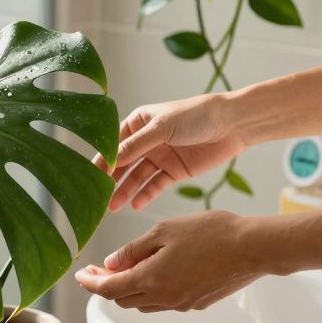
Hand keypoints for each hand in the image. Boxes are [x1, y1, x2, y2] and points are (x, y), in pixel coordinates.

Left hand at [74, 211, 269, 311]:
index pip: (108, 289)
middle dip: (106, 285)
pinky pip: (164, 301)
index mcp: (151, 279)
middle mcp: (164, 298)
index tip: (80, 275)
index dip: (90, 283)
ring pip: (143, 302)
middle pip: (123, 299)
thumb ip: (133, 250)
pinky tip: (155, 270)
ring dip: (128, 289)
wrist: (253, 248)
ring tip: (124, 268)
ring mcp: (181, 303)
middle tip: (98, 269)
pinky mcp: (197, 303)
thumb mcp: (164, 231)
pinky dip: (151, 289)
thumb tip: (110, 264)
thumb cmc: (211, 232)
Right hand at [95, 93, 247, 210]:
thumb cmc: (196, 116)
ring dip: (125, 191)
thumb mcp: (162, 127)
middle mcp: (146, 141)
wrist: (233, 125)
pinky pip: (155, 186)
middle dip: (110, 179)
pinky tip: (135, 205)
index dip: (102, 159)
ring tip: (112, 206)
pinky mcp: (174, 172)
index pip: (114, 143)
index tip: (89, 175)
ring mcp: (160, 157)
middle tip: (96, 196)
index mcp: (139, 123)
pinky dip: (145, 195)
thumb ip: (136, 145)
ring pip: (137, 177)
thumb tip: (110, 159)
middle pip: (123, 163)